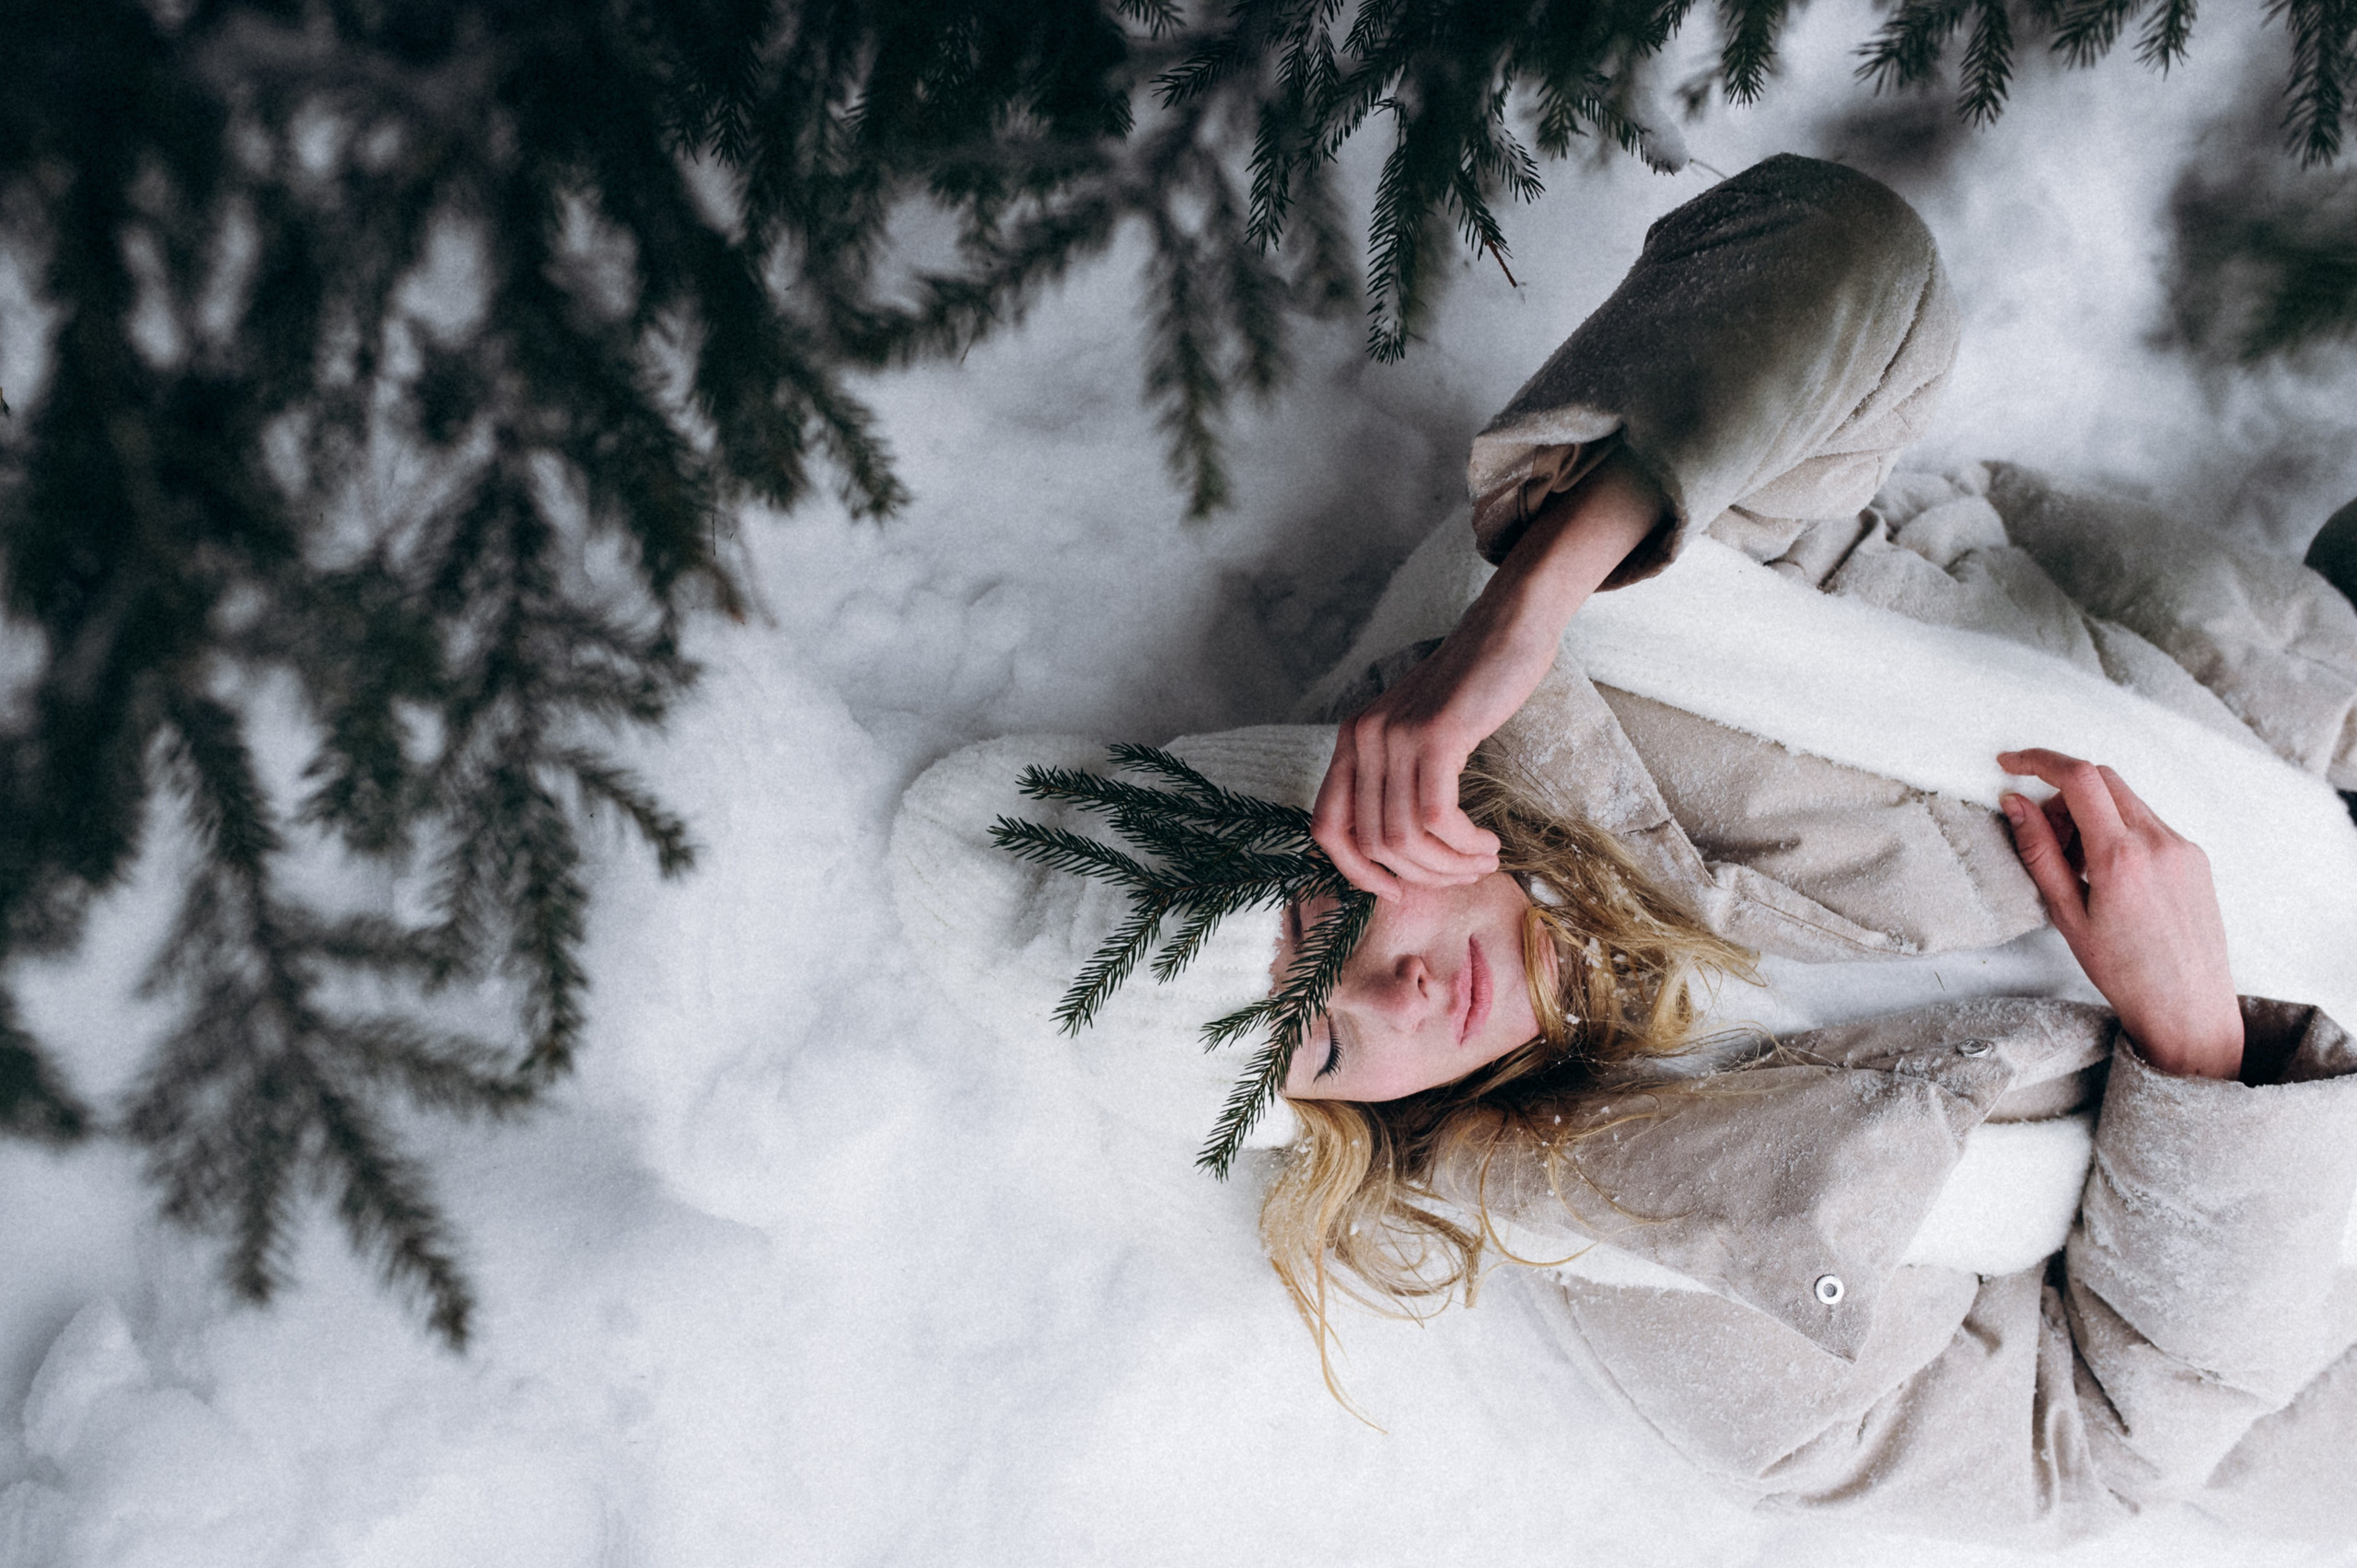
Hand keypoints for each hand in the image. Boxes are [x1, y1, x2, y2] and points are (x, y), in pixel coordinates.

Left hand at [1309, 605, 1536, 895]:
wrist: (1505, 631)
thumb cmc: (1469, 690)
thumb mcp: (1415, 733)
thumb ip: (1396, 778)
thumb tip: (1398, 854)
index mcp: (1351, 741)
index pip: (1326, 828)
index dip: (1356, 873)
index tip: (1397, 890)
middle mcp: (1362, 738)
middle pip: (1374, 843)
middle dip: (1422, 876)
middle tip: (1464, 876)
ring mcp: (1395, 735)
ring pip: (1406, 838)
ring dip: (1449, 865)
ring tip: (1482, 862)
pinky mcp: (1434, 735)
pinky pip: (1436, 817)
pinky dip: (1463, 844)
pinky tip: (1486, 844)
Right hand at [1998, 748, 2244, 1078]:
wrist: (2188, 1007)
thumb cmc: (2124, 972)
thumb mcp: (2066, 914)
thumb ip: (2039, 852)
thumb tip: (2015, 803)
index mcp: (2120, 858)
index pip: (2078, 778)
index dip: (2038, 760)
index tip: (2010, 762)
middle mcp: (2158, 842)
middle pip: (2102, 779)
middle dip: (2062, 792)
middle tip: (2044, 832)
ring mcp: (2182, 847)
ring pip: (2125, 799)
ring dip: (2090, 813)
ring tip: (2078, 865)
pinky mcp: (2195, 856)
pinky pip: (2148, 822)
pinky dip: (2118, 830)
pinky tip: (2109, 875)